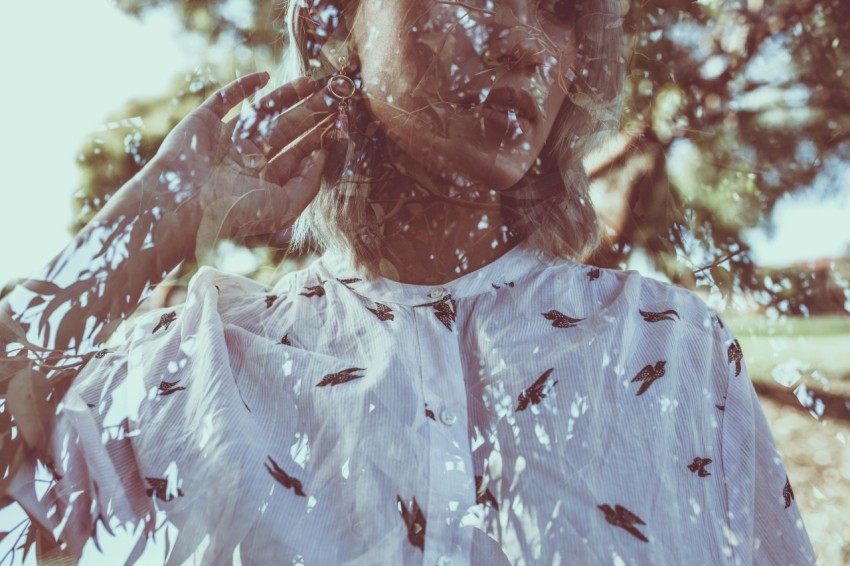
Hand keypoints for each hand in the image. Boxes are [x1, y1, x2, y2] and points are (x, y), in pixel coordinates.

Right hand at [147, 71, 335, 246]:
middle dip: (310, 112)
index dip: (319, 137)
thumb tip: (321, 155)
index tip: (339, 120)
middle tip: (333, 94)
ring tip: (311, 82)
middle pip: (287, 129)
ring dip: (287, 96)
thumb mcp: (284, 207)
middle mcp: (247, 159)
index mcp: (265, 180)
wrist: (184, 203)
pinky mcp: (204, 122)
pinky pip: (226, 99)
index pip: (297, 153)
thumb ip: (308, 184)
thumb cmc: (235, 212)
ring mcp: (226, 139)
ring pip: (262, 112)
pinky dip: (243, 87)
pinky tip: (265, 77)